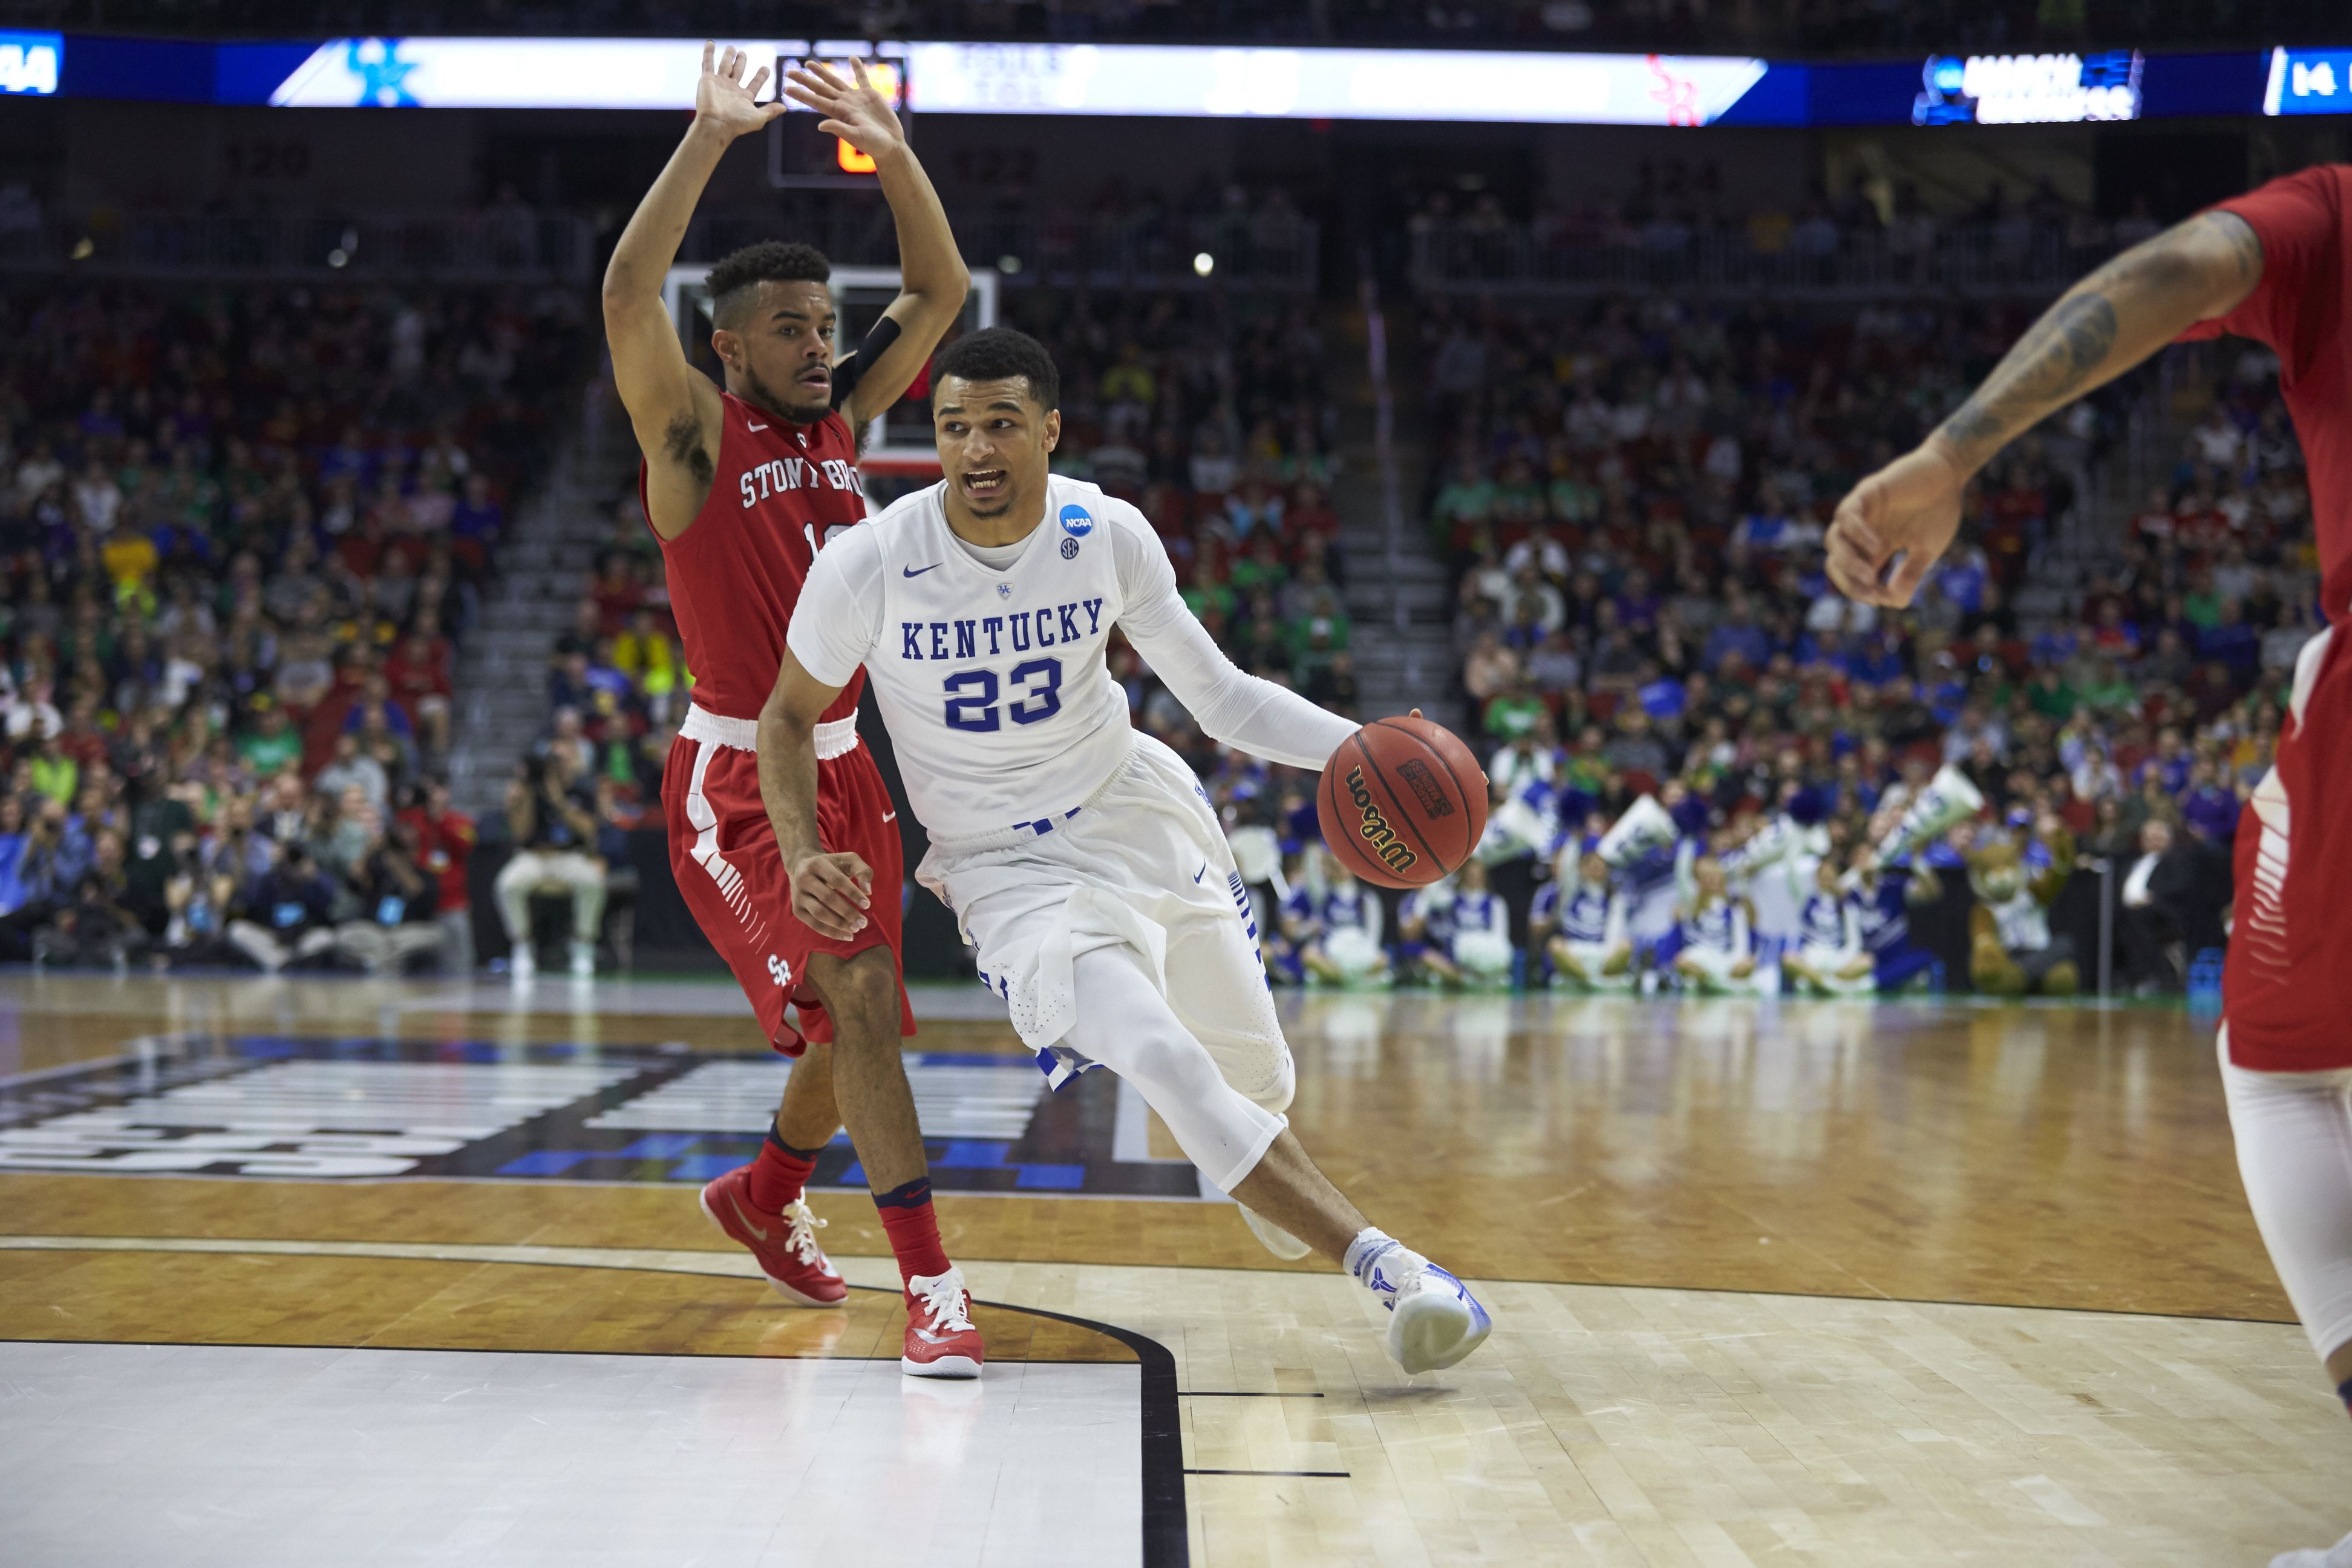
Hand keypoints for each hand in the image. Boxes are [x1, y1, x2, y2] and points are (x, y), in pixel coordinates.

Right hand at [694, 43, 787, 141]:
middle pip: (738, 71)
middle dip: (741, 62)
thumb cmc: (737, 123)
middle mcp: (732, 89)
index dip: (761, 76)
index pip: (755, 83)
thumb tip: (784, 107)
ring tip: (732, 48)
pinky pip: (707, 63)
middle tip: (743, 53)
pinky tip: (710, 43)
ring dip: (728, 56)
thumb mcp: (758, 118)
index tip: (766, 68)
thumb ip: (770, 111)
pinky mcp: (707, 79)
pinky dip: (708, 53)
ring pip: (725, 65)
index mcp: (745, 97)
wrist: (715, 124)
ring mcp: (719, 83)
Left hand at [782, 58, 906, 160]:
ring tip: (809, 63)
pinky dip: (858, 68)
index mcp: (839, 112)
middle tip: (789, 72)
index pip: (816, 100)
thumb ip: (839, 129)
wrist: (891, 145)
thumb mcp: (856, 137)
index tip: (786, 88)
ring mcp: (856, 98)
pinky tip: (852, 58)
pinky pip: (862, 78)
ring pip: (835, 81)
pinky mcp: (870, 95)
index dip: (801, 94)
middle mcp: (844, 103)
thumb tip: (820, 126)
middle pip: (820, 88)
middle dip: (805, 80)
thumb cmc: (874, 145)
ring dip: (822, 72)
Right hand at [788, 849, 872, 940]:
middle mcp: (804, 879)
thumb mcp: (848, 860)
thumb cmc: (832, 864)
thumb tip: (868, 892)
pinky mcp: (797, 909)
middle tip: (863, 922)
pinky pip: (814, 924)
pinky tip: (846, 935)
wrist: (801, 866)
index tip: (867, 905)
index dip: (852, 893)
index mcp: (817, 864)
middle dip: (848, 912)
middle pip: (827, 898)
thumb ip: (863, 871)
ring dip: (839, 924)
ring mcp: (798, 896)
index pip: (837, 880)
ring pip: (819, 913)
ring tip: (856, 929)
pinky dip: (831, 932)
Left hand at [1824, 437, 1971, 608]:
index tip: (1881, 600)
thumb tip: (1894, 604)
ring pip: (1833, 541)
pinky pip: (1846, 515)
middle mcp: (1860, 533)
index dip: (1860, 592)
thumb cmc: (1939, 510)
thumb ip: (1910, 574)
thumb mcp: (1927, 549)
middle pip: (1836, 563)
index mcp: (1872, 550)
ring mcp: (1860, 513)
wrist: (1949, 473)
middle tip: (1871, 593)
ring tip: (1870, 576)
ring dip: (1848, 563)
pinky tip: (1876, 546)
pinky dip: (1856, 533)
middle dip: (1849, 583)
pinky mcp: (1865, 493)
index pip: (1852, 577)